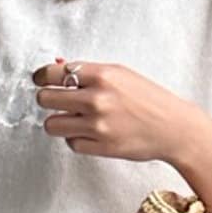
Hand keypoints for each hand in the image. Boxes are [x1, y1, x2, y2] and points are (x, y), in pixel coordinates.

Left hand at [31, 57, 211, 164]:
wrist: (172, 127)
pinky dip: (75, 139)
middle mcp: (96, 99)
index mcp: (101, 75)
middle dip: (47, 100)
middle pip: (46, 99)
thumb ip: (88, 72)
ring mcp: (97, 125)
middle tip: (55, 101)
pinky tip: (88, 133)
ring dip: (57, 122)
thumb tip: (56, 65)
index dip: (41, 77)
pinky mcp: (100, 146)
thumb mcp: (120, 74)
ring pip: (52, 125)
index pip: (53, 73)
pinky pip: (70, 143)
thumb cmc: (148, 99)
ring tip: (69, 119)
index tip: (39, 80)